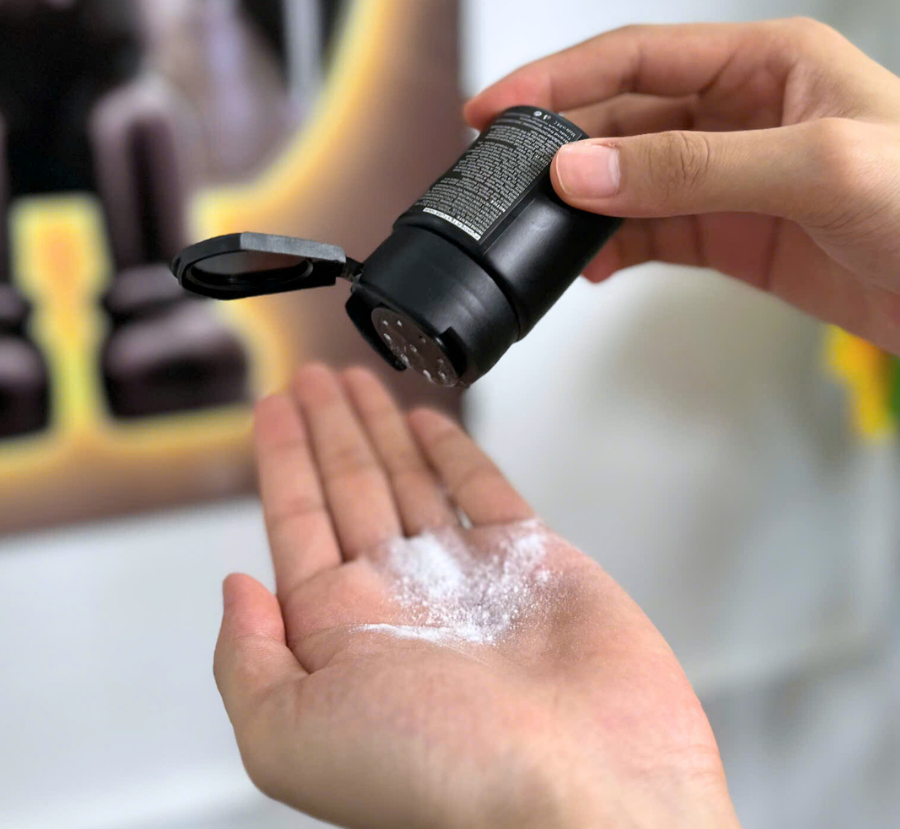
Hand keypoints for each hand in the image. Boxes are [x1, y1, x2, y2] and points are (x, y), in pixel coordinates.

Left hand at [214, 364, 739, 828]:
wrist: (578, 793)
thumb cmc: (440, 780)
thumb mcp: (292, 735)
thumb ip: (247, 660)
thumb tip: (236, 590)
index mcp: (343, 633)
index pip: (297, 522)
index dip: (281, 460)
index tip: (270, 407)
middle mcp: (402, 600)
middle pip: (350, 487)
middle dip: (328, 428)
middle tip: (312, 378)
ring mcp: (468, 577)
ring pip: (410, 478)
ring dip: (381, 427)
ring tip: (356, 379)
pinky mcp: (533, 562)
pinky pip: (484, 489)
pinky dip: (456, 452)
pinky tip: (427, 421)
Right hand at [466, 19, 899, 354]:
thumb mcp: (814, 168)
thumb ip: (691, 167)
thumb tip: (586, 171)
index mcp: (765, 64)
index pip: (636, 56)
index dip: (559, 78)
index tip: (498, 105)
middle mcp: (739, 114)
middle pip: (623, 119)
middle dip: (563, 148)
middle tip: (507, 176)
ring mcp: (729, 178)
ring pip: (630, 181)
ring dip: (584, 205)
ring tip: (541, 228)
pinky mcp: (730, 235)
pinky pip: (652, 233)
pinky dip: (614, 248)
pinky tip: (590, 262)